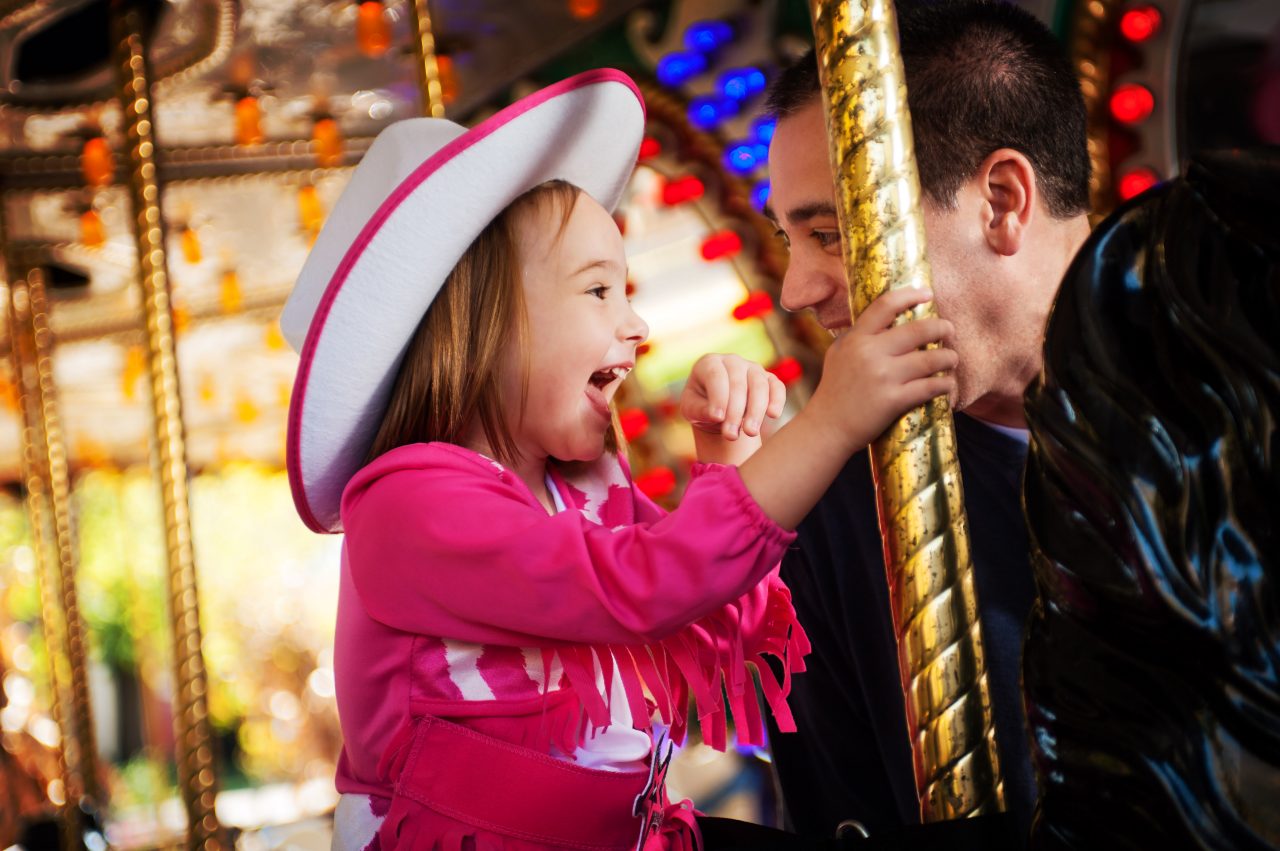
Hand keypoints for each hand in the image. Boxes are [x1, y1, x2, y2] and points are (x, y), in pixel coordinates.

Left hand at [681, 354, 786, 440]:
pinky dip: (777, 400)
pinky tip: (773, 415)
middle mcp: (732, 361)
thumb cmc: (702, 406)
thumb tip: (716, 415)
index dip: (718, 397)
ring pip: (759, 385)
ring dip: (756, 410)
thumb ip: (700, 410)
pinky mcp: (769, 379)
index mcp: (709, 363)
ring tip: (750, 432)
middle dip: (735, 411)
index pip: (716, 376)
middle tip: (731, 435)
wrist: (720, 411)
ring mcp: (752, 368)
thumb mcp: (692, 410)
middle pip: (738, 383)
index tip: (718, 418)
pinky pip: (777, 387)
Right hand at [807, 287, 957, 451]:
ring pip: (930, 359)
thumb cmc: (834, 390)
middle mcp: (870, 353)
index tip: (927, 294)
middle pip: (918, 330)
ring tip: (952, 358)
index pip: (885, 306)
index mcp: (856, 339)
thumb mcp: (839, 353)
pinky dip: (945, 384)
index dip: (910, 295)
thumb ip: (859, 334)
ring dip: (948, 357)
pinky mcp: (893, 400)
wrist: (827, 427)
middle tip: (949, 330)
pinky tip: (948, 383)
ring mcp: (883, 377)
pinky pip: (930, 387)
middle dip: (942, 327)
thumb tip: (885, 317)